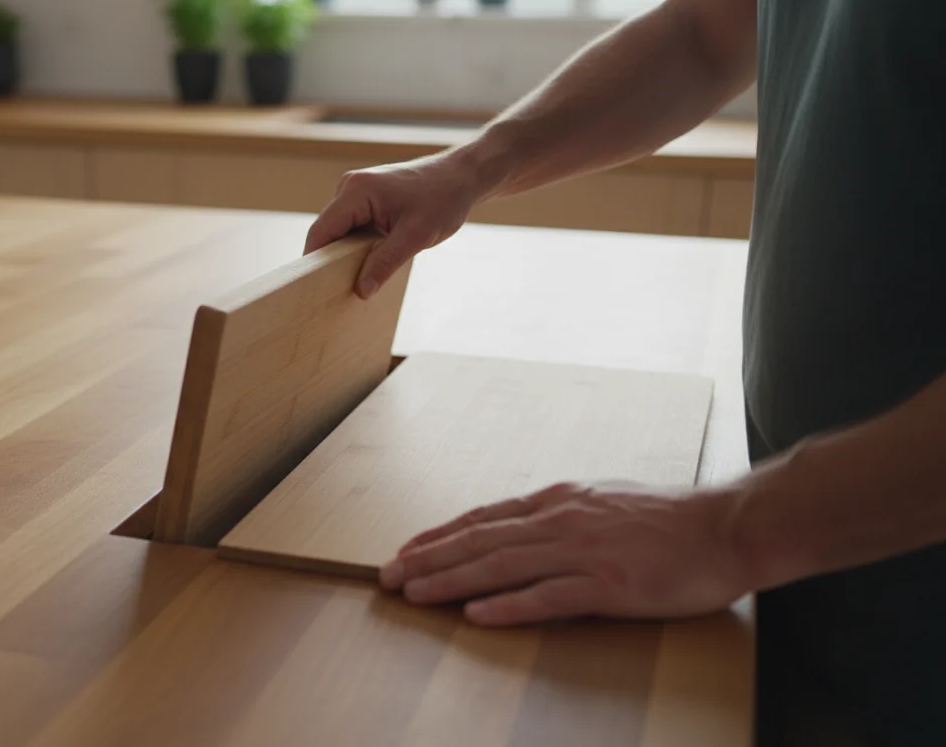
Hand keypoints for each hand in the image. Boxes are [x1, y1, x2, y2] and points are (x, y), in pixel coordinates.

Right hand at [305, 150, 484, 298]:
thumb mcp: (416, 236)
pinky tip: (369, 263)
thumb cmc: (443, 199)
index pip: (321, 231)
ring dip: (345, 254)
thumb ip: (385, 263)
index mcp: (356, 191)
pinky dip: (356, 246)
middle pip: (327, 232)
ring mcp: (356, 191)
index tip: (314, 290)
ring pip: (339, 231)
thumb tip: (361, 290)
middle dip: (330, 261)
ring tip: (356, 280)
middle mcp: (350, 187)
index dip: (314, 261)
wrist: (462, 176)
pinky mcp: (366, 198)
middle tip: (336, 293)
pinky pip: (351, 226)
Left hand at [379, 481, 751, 626]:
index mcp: (561, 501)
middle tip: (387, 576)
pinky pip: (547, 597)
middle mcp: (562, 520)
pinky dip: (507, 606)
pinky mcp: (609, 584)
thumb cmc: (673, 519)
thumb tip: (528, 530)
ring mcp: (584, 551)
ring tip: (412, 593)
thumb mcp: (606, 502)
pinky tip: (476, 616)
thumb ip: (565, 516)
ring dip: (451, 580)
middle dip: (429, 558)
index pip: (485, 518)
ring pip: (501, 566)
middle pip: (480, 540)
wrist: (730, 526)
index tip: (406, 549)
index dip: (440, 535)